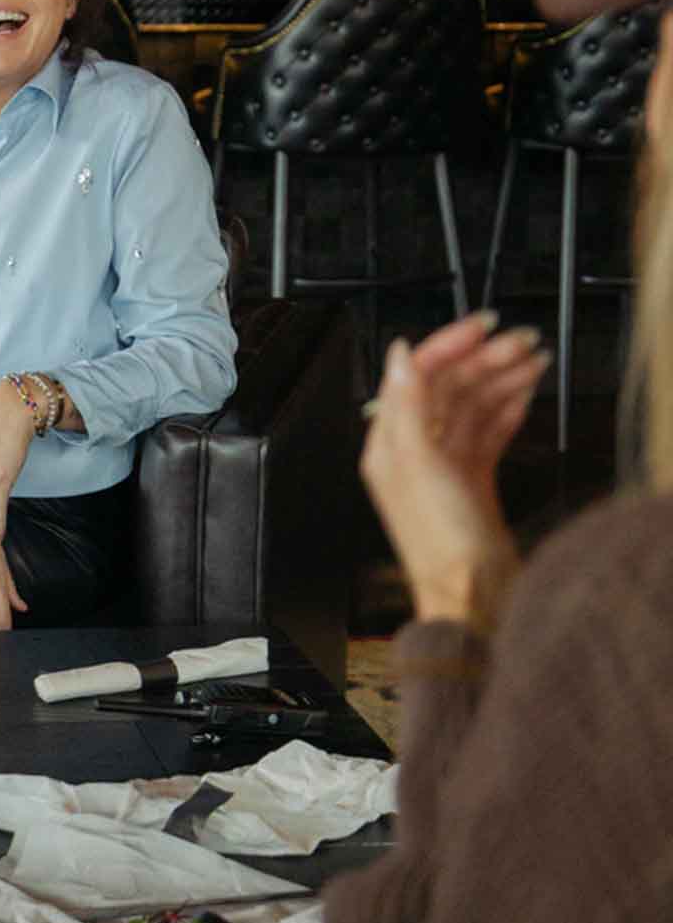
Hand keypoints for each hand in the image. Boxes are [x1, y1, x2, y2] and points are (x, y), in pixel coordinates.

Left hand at [360, 312, 549, 626]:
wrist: (473, 596)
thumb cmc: (438, 541)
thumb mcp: (418, 464)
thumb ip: (407, 406)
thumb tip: (398, 354)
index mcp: (390, 441)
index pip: (417, 375)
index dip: (449, 345)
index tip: (482, 325)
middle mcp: (414, 449)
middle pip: (449, 387)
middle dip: (486, 360)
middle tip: (523, 341)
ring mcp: (446, 464)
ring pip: (472, 406)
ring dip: (502, 379)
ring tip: (534, 360)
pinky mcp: (473, 480)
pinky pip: (488, 432)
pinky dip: (507, 410)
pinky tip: (524, 394)